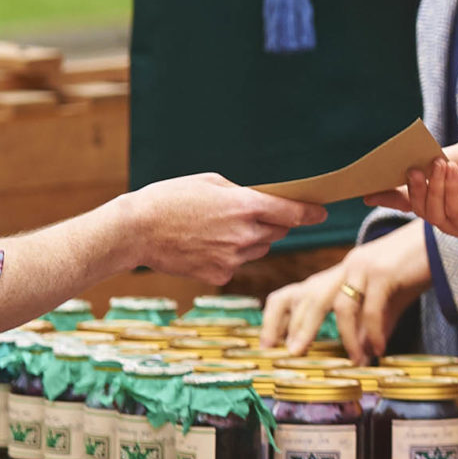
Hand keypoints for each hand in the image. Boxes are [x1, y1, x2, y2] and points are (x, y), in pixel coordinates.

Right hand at [114, 174, 322, 282]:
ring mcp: (233, 259)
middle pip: (277, 232)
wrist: (135, 231)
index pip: (292, 212)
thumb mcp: (209, 182)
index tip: (321, 212)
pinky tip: (203, 245)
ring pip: (258, 250)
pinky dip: (229, 256)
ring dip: (250, 240)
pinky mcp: (220, 275)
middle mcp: (244, 235)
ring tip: (217, 229)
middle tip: (247, 215)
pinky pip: (237, 264)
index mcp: (244, 206)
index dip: (310, 212)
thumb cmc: (169, 198)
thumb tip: (262, 203)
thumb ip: (242, 193)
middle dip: (271, 223)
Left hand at [260, 225, 430, 363]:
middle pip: (310, 296)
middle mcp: (346, 267)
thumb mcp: (389, 300)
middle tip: (293, 355)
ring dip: (345, 337)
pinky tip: (378, 349)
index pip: (299, 292)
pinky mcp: (383, 271)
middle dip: (298, 326)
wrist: (442, 242)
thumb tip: (365, 351)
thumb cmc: (414, 269)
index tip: (271, 345)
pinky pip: (371, 308)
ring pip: (339, 304)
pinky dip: (373, 332)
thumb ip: (374, 323)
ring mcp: (363, 266)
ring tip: (354, 360)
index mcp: (341, 274)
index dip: (279, 317)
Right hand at [371, 141, 457, 245]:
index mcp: (444, 193)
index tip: (367, 188)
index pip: (410, 197)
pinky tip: (452, 171)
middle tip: (408, 168)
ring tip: (438, 163)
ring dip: (432, 186)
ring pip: (431, 213)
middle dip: (408, 187)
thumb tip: (406, 167)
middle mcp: (450, 212)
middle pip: (416, 207)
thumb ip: (434, 161)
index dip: (388, 194)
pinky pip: (453, 216)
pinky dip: (448, 191)